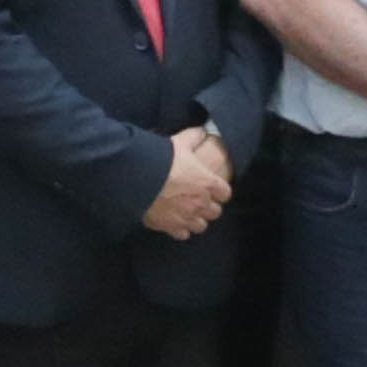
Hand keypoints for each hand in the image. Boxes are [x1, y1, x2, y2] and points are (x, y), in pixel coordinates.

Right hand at [142, 125, 234, 239]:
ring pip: (201, 226)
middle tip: (199, 199)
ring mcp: (187, 217)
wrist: (140, 179)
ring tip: (188, 212)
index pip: (225, 192)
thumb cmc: (164, 159)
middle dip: (209, 206)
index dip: (220, 190)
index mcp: (208, 183)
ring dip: (197, 219)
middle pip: (215, 212)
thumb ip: (195, 136)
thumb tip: (203, 131)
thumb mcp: (181, 142)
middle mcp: (201, 203)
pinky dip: (181, 229)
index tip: (213, 186)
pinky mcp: (171, 227)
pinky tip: (175, 222)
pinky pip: (183, 234)